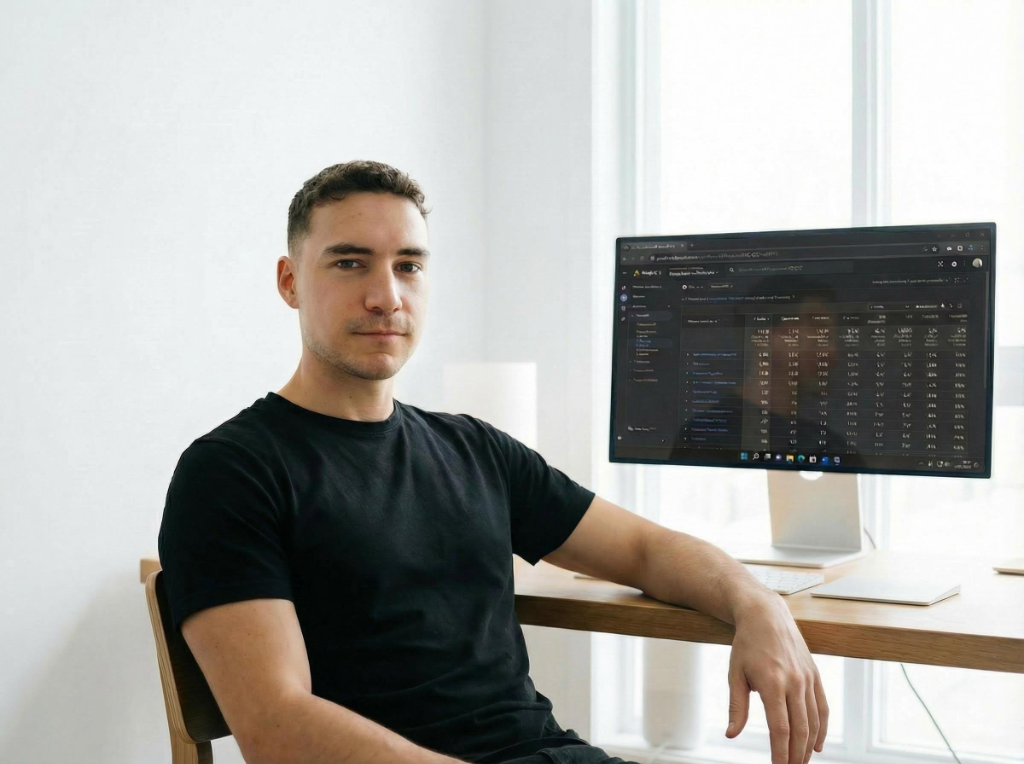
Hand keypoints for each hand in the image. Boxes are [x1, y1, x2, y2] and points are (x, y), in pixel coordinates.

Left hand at [725, 593, 827, 763]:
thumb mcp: (735, 674)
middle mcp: (794, 682)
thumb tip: (731, 734)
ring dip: (808, 747)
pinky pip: (822, 708)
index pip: (780, 728)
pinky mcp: (815, 675)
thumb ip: (736, 707)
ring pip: (813, 722)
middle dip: (795, 756)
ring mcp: (808, 679)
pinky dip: (821, 729)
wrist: (766, 615)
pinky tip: (816, 745)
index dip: (780, 753)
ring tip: (800, 763)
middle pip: (800, 730)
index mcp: (772, 683)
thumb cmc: (747, 644)